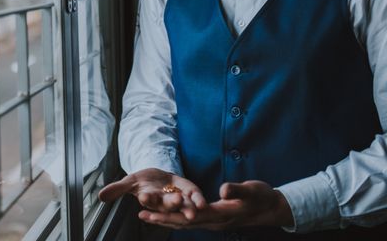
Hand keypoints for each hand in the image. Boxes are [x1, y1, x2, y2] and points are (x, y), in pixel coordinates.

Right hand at [98, 168, 206, 219]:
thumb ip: (117, 189)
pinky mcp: (190, 193)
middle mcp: (164, 203)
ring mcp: (178, 199)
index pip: (147, 200)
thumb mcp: (130, 182)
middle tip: (174, 201)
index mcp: (149, 200)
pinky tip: (202, 203)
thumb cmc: (144, 182)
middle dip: (170, 204)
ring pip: (182, 206)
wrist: (159, 177)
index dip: (146, 198)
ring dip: (187, 208)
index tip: (143, 195)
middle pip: (167, 205)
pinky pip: (194, 198)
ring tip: (191, 212)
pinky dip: (198, 200)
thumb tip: (99, 196)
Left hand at [137, 180, 293, 230]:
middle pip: (184, 222)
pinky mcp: (213, 219)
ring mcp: (214, 222)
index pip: (192, 215)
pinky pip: (190, 221)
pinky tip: (165, 215)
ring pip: (185, 224)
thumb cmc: (262, 196)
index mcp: (222, 214)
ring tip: (146, 216)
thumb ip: (237, 189)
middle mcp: (215, 222)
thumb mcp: (252, 189)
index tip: (156, 211)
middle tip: (142, 215)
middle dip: (162, 219)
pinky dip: (176, 219)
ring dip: (166, 220)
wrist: (271, 208)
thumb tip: (223, 190)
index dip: (173, 213)